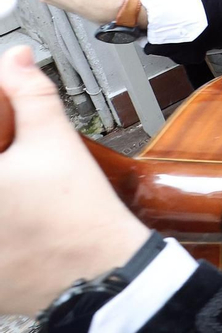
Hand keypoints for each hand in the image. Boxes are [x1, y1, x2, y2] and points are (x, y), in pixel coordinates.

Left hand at [0, 46, 151, 314]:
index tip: (4, 144)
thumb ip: (28, 94)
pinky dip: (0, 236)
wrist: (100, 273)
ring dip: (1, 199)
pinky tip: (14, 228)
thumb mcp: (55, 142)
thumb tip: (16, 59)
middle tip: (16, 167)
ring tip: (19, 200)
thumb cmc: (79, 214)